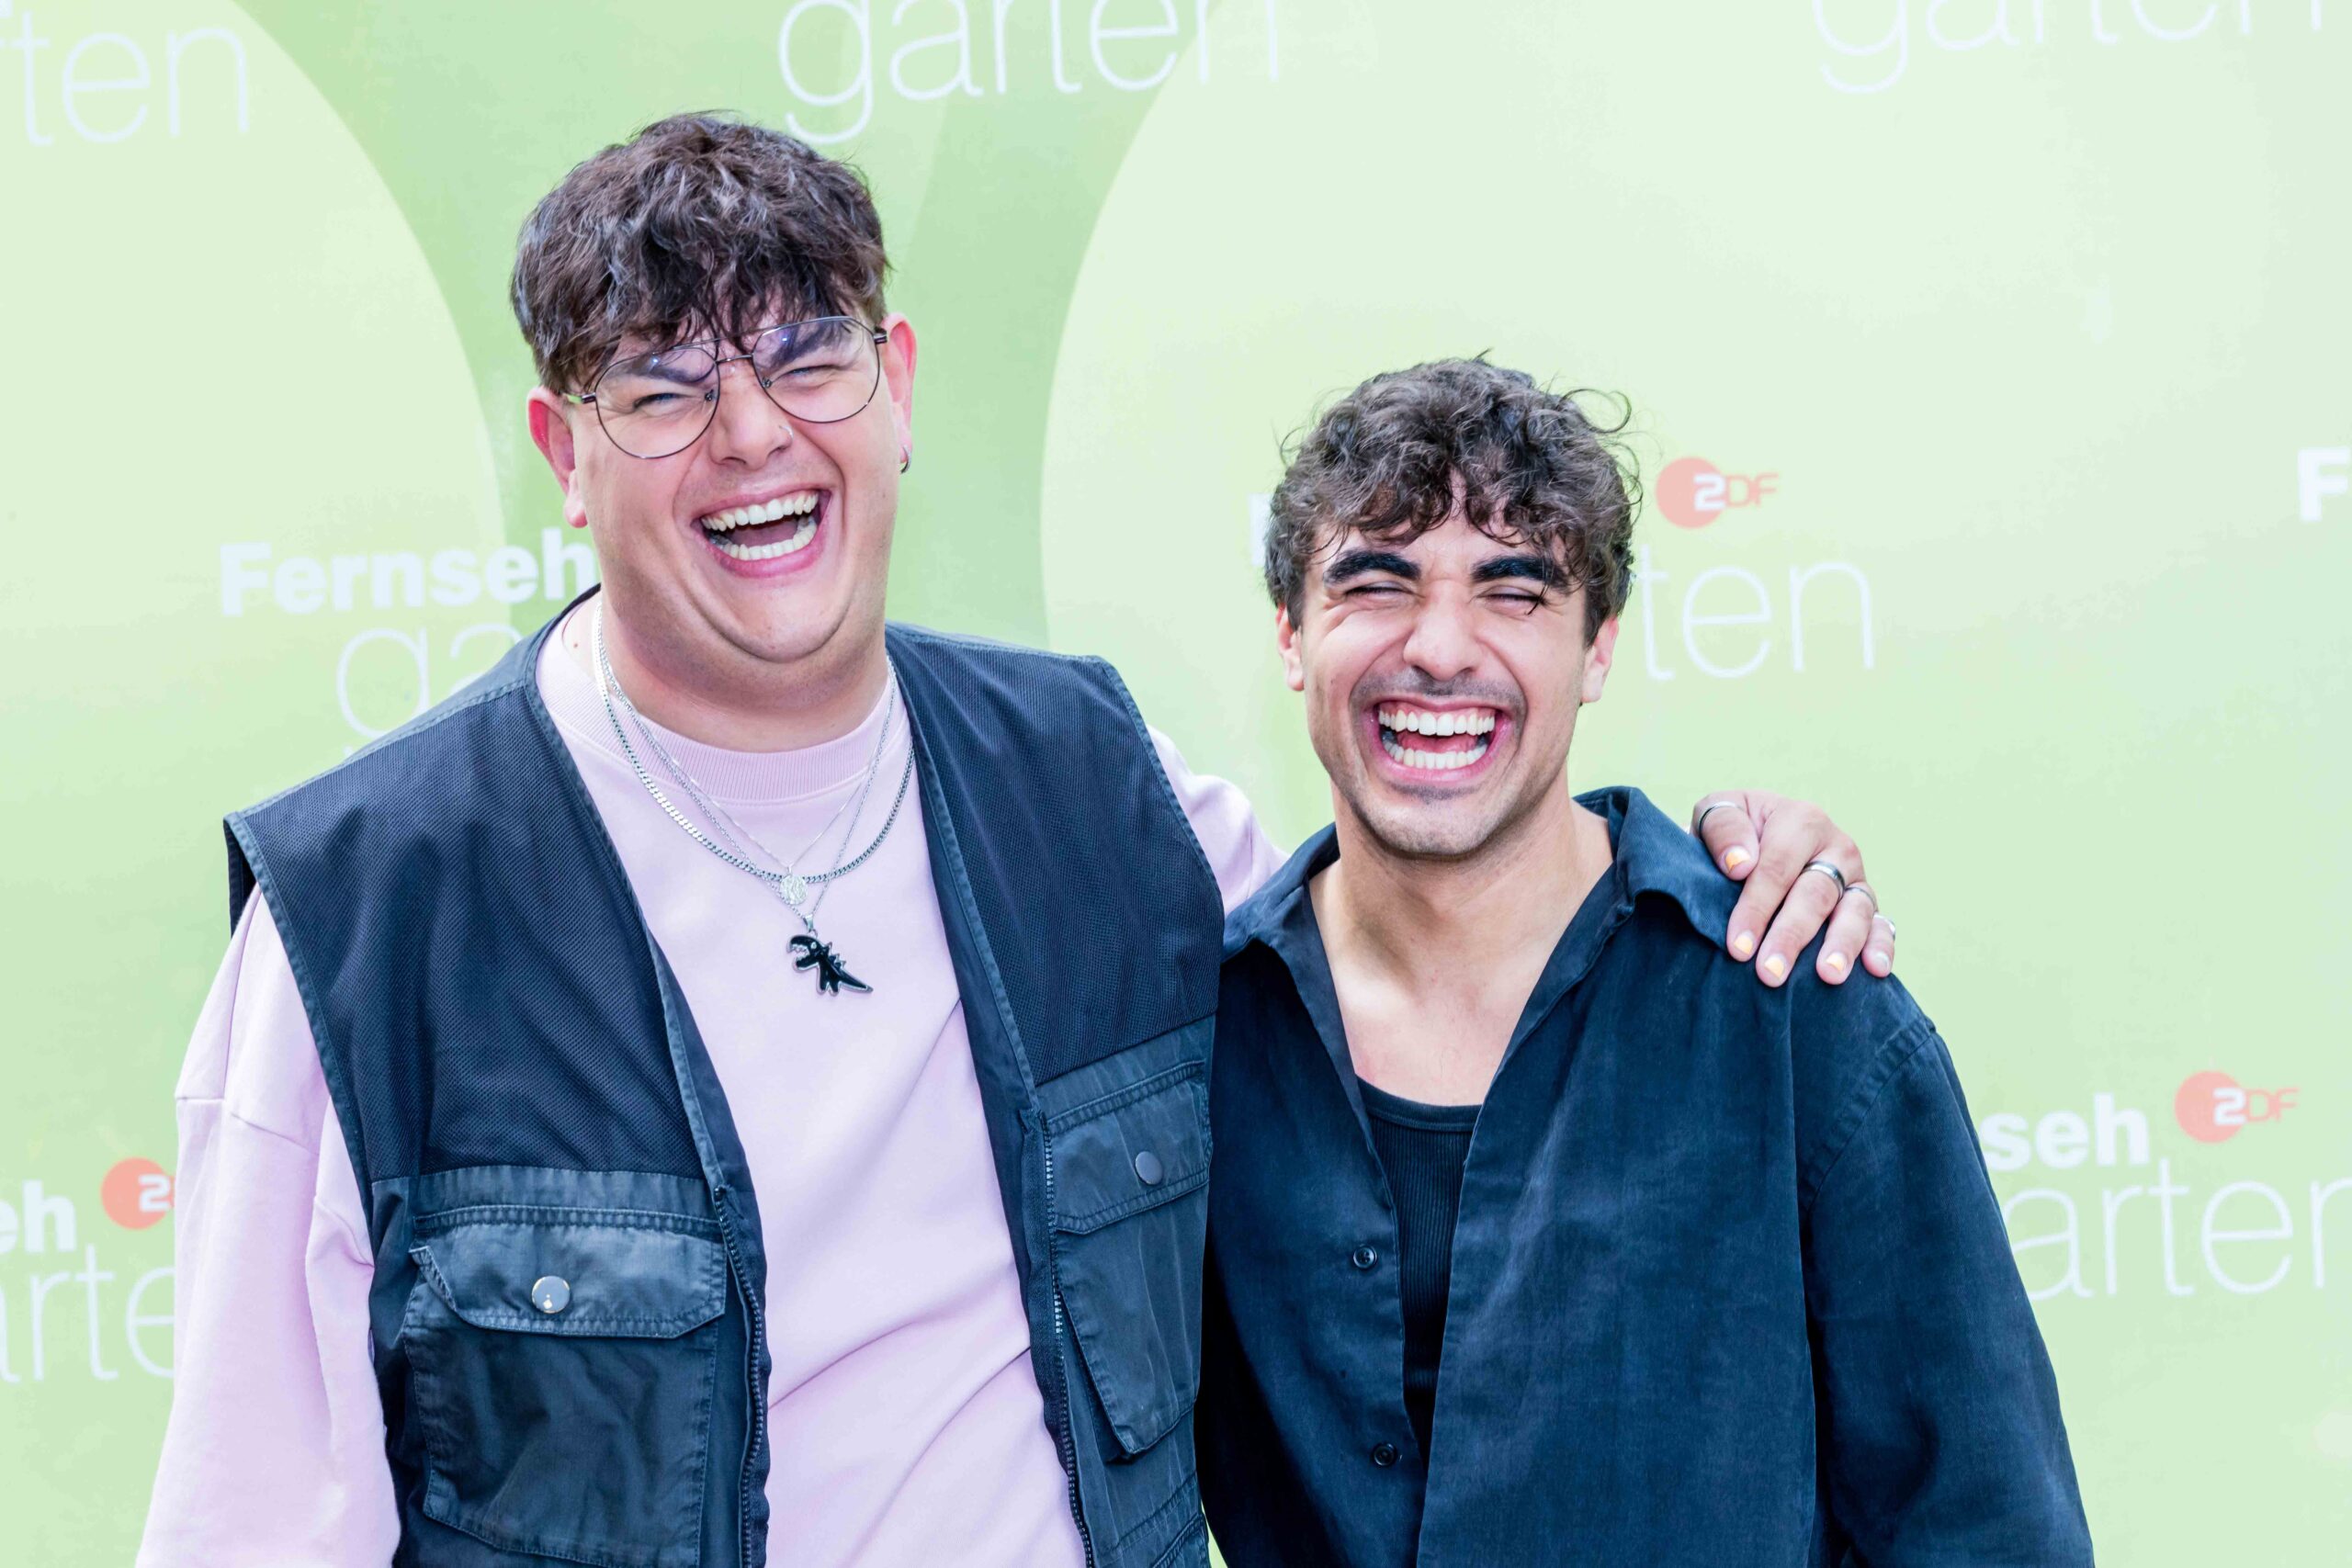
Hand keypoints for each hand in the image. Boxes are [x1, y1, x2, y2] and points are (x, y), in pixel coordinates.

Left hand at [1689, 791, 1895, 988]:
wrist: (1753, 842)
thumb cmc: (1733, 833)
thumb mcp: (1716, 812)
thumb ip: (1722, 828)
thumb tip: (1739, 864)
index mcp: (1802, 821)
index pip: (1778, 867)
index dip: (1757, 908)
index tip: (1738, 946)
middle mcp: (1836, 848)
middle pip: (1815, 894)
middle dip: (1791, 935)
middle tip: (1770, 972)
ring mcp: (1855, 879)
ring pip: (1855, 911)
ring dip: (1842, 945)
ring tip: (1828, 976)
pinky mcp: (1867, 905)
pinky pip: (1881, 927)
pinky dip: (1881, 947)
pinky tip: (1875, 970)